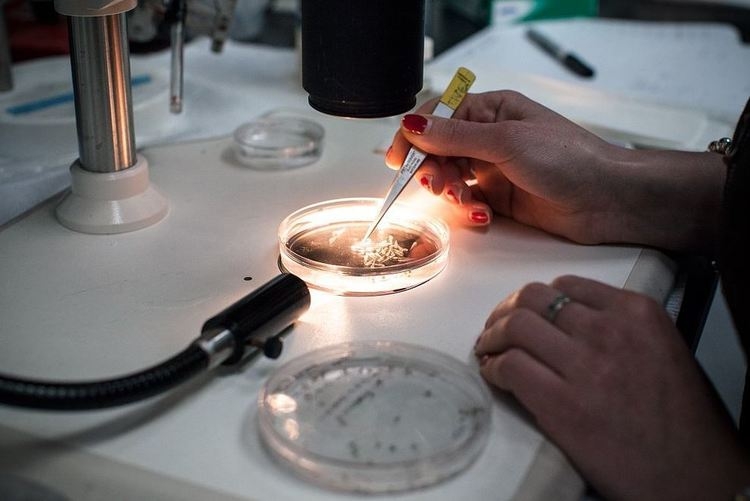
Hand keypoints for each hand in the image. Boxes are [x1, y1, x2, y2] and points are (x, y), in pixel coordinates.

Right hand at [386, 90, 724, 252]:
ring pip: (451, 179)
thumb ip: (456, 136)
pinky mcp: (501, 198)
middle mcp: (490, 138)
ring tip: (464, 201)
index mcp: (492, 110)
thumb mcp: (506, 142)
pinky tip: (481, 216)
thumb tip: (414, 126)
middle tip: (434, 185)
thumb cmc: (571, 159)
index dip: (415, 137)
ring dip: (450, 192)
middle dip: (433, 170)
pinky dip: (468, 210)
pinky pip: (468, 202)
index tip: (399, 158)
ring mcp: (495, 169)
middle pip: (440, 151)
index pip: (439, 118)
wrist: (609, 199)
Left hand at [475, 275, 749, 499]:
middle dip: (506, 311)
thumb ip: (618, 325)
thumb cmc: (681, 418)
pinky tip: (494, 375)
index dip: (536, 300)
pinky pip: (510, 366)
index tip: (525, 312)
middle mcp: (608, 330)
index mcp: (636, 312)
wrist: (693, 475)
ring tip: (488, 350)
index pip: (565, 286)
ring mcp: (584, 365)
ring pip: (515, 327)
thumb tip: (565, 320)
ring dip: (492, 337)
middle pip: (532, 298)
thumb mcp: (661, 347)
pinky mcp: (561, 403)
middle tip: (496, 328)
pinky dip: (493, 367)